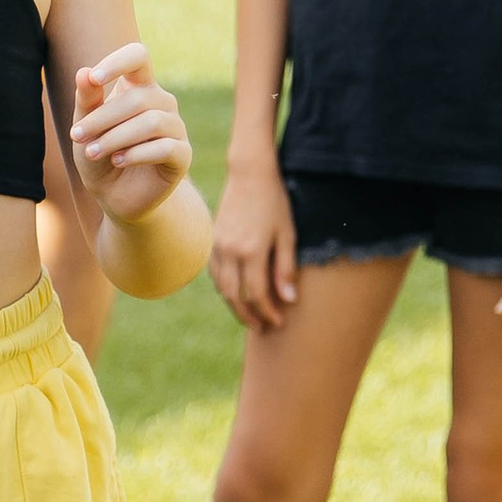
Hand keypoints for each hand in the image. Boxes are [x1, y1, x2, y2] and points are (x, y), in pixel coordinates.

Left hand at [68, 45, 192, 228]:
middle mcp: (162, 102)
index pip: (138, 56)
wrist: (114, 196)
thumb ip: (86, 100)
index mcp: (138, 87)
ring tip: (92, 152)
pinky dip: (137, 154)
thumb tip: (83, 72)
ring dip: (115, 137)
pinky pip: (165, 147)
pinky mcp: (182, 155)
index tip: (95, 78)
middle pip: (138, 97)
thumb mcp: (84, 128)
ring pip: (151, 122)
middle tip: (77, 135)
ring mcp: (176, 128)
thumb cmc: (98, 155)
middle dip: (102, 117)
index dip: (118, 62)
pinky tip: (118, 161)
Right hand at [209, 156, 298, 331]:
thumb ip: (285, 268)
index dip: (268, 312)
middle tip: (263, 328)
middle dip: (248, 316)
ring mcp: (218, 246)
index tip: (279, 322)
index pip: (258, 294)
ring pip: (221, 287)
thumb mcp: (287, 234)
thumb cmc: (274, 202)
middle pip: (235, 296)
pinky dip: (225, 288)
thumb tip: (288, 300)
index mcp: (252, 251)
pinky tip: (237, 292)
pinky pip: (215, 273)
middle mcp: (230, 251)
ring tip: (250, 315)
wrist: (249, 174)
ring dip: (235, 305)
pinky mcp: (212, 241)